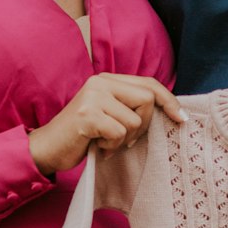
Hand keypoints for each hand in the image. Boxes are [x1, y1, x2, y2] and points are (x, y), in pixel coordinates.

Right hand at [29, 74, 184, 176]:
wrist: (46, 148)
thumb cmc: (82, 135)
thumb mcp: (108, 114)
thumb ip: (129, 106)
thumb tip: (167, 113)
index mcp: (108, 79)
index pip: (149, 83)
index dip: (169, 100)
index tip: (181, 118)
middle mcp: (101, 82)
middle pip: (147, 100)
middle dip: (143, 126)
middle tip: (125, 139)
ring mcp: (93, 97)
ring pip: (134, 121)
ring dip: (124, 140)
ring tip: (105, 143)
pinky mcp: (88, 115)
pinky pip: (119, 133)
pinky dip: (111, 146)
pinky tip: (98, 147)